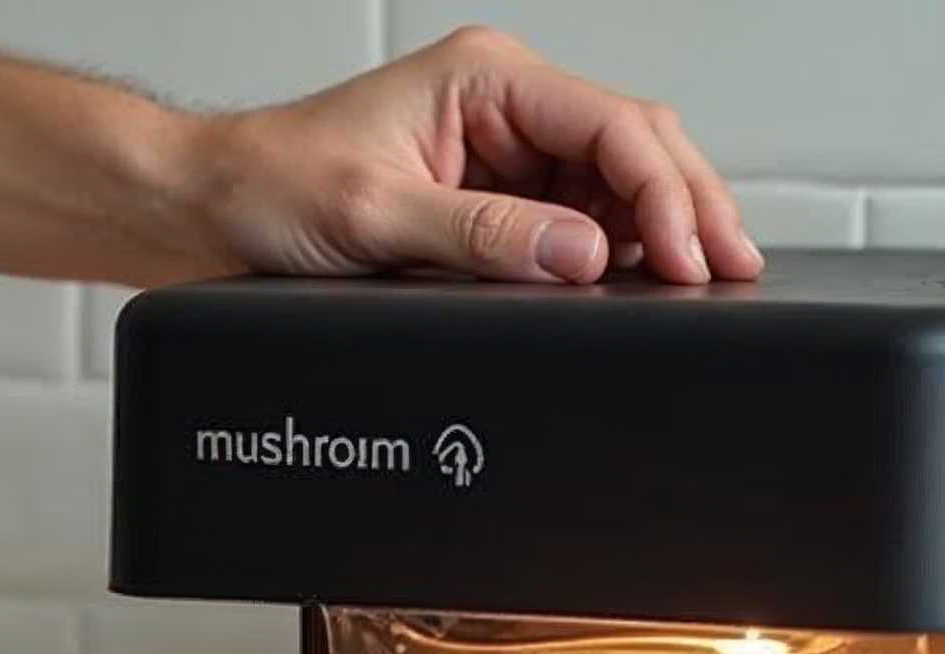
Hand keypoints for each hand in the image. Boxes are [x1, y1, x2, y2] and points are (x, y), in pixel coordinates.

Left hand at [182, 26, 762, 285]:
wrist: (211, 210)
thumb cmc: (272, 188)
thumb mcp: (376, 217)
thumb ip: (484, 238)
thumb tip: (582, 257)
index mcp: (485, 78)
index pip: (614, 125)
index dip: (667, 193)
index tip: (692, 256)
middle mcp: (505, 103)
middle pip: (638, 145)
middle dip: (691, 207)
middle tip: (733, 270)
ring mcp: (507, 149)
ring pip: (623, 183)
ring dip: (664, 231)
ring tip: (703, 283)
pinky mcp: (498, 196)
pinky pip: (585, 219)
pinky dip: (622, 253)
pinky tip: (644, 285)